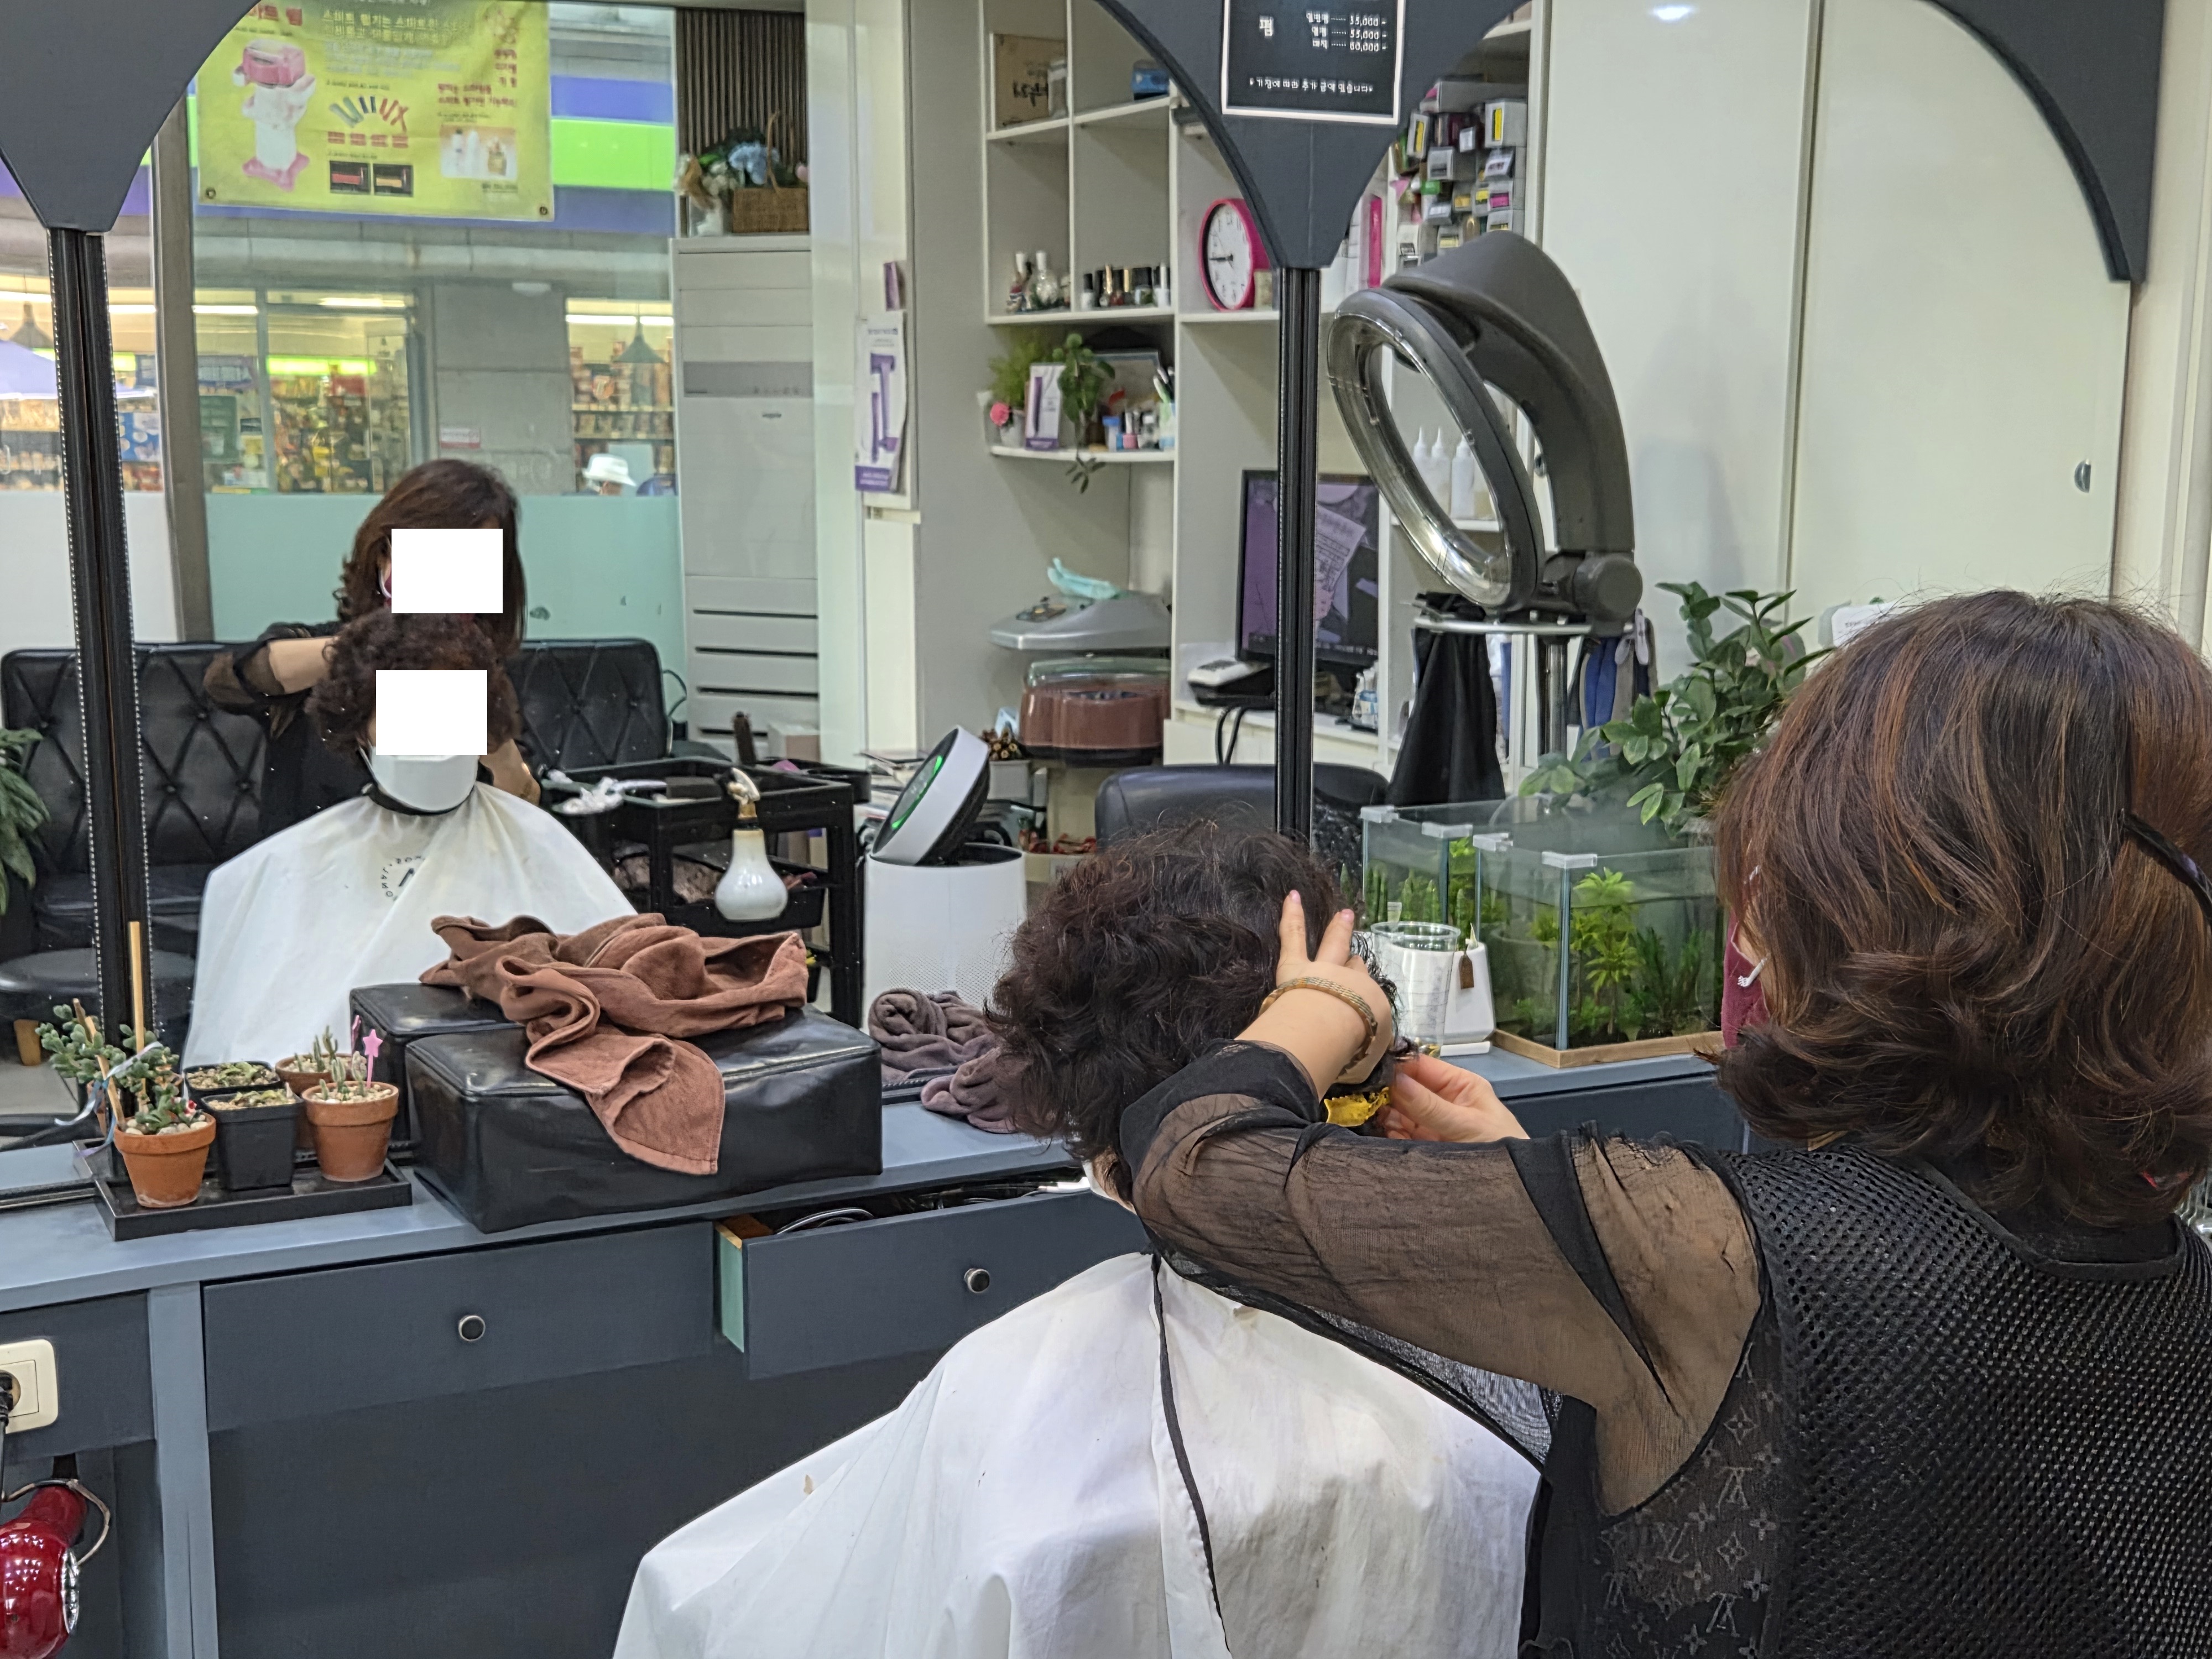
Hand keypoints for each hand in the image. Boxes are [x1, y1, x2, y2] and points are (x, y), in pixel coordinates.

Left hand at [1238, 892, 1395, 1092]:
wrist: (1328, 1031)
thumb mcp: (1365, 1062)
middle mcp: (1352, 982)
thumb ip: (1361, 1056)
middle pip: (1356, 968)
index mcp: (1372, 1008)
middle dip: (1357, 962)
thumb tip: (1358, 1060)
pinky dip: (1292, 916)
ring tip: (1343, 914)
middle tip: (1359, 957)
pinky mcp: (1295, 965)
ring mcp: (1323, 969)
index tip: (1361, 1005)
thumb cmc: (1350, 1052)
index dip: (1364, 998)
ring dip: (1338, 929)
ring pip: (1333, 944)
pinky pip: (1293, 936)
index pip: (1369, 999)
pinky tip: (1291, 896)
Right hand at [1375, 1053, 1527, 1143]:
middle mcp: (1441, 1101)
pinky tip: (1374, 1132)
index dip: (1395, 1065)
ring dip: (1381, 1112)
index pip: (1420, 1066)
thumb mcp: (1466, 1125)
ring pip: (1397, 1112)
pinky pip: (1397, 1135)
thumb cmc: (1499, 1149)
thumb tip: (1393, 1079)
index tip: (1368, 1069)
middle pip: (1404, 1088)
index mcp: (1458, 1085)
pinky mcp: (1422, 1147)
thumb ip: (1428, 1105)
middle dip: (1384, 1091)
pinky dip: (1384, 1133)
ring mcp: (1430, 1125)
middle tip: (1360, 1095)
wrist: (1512, 1193)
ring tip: (1365, 1115)